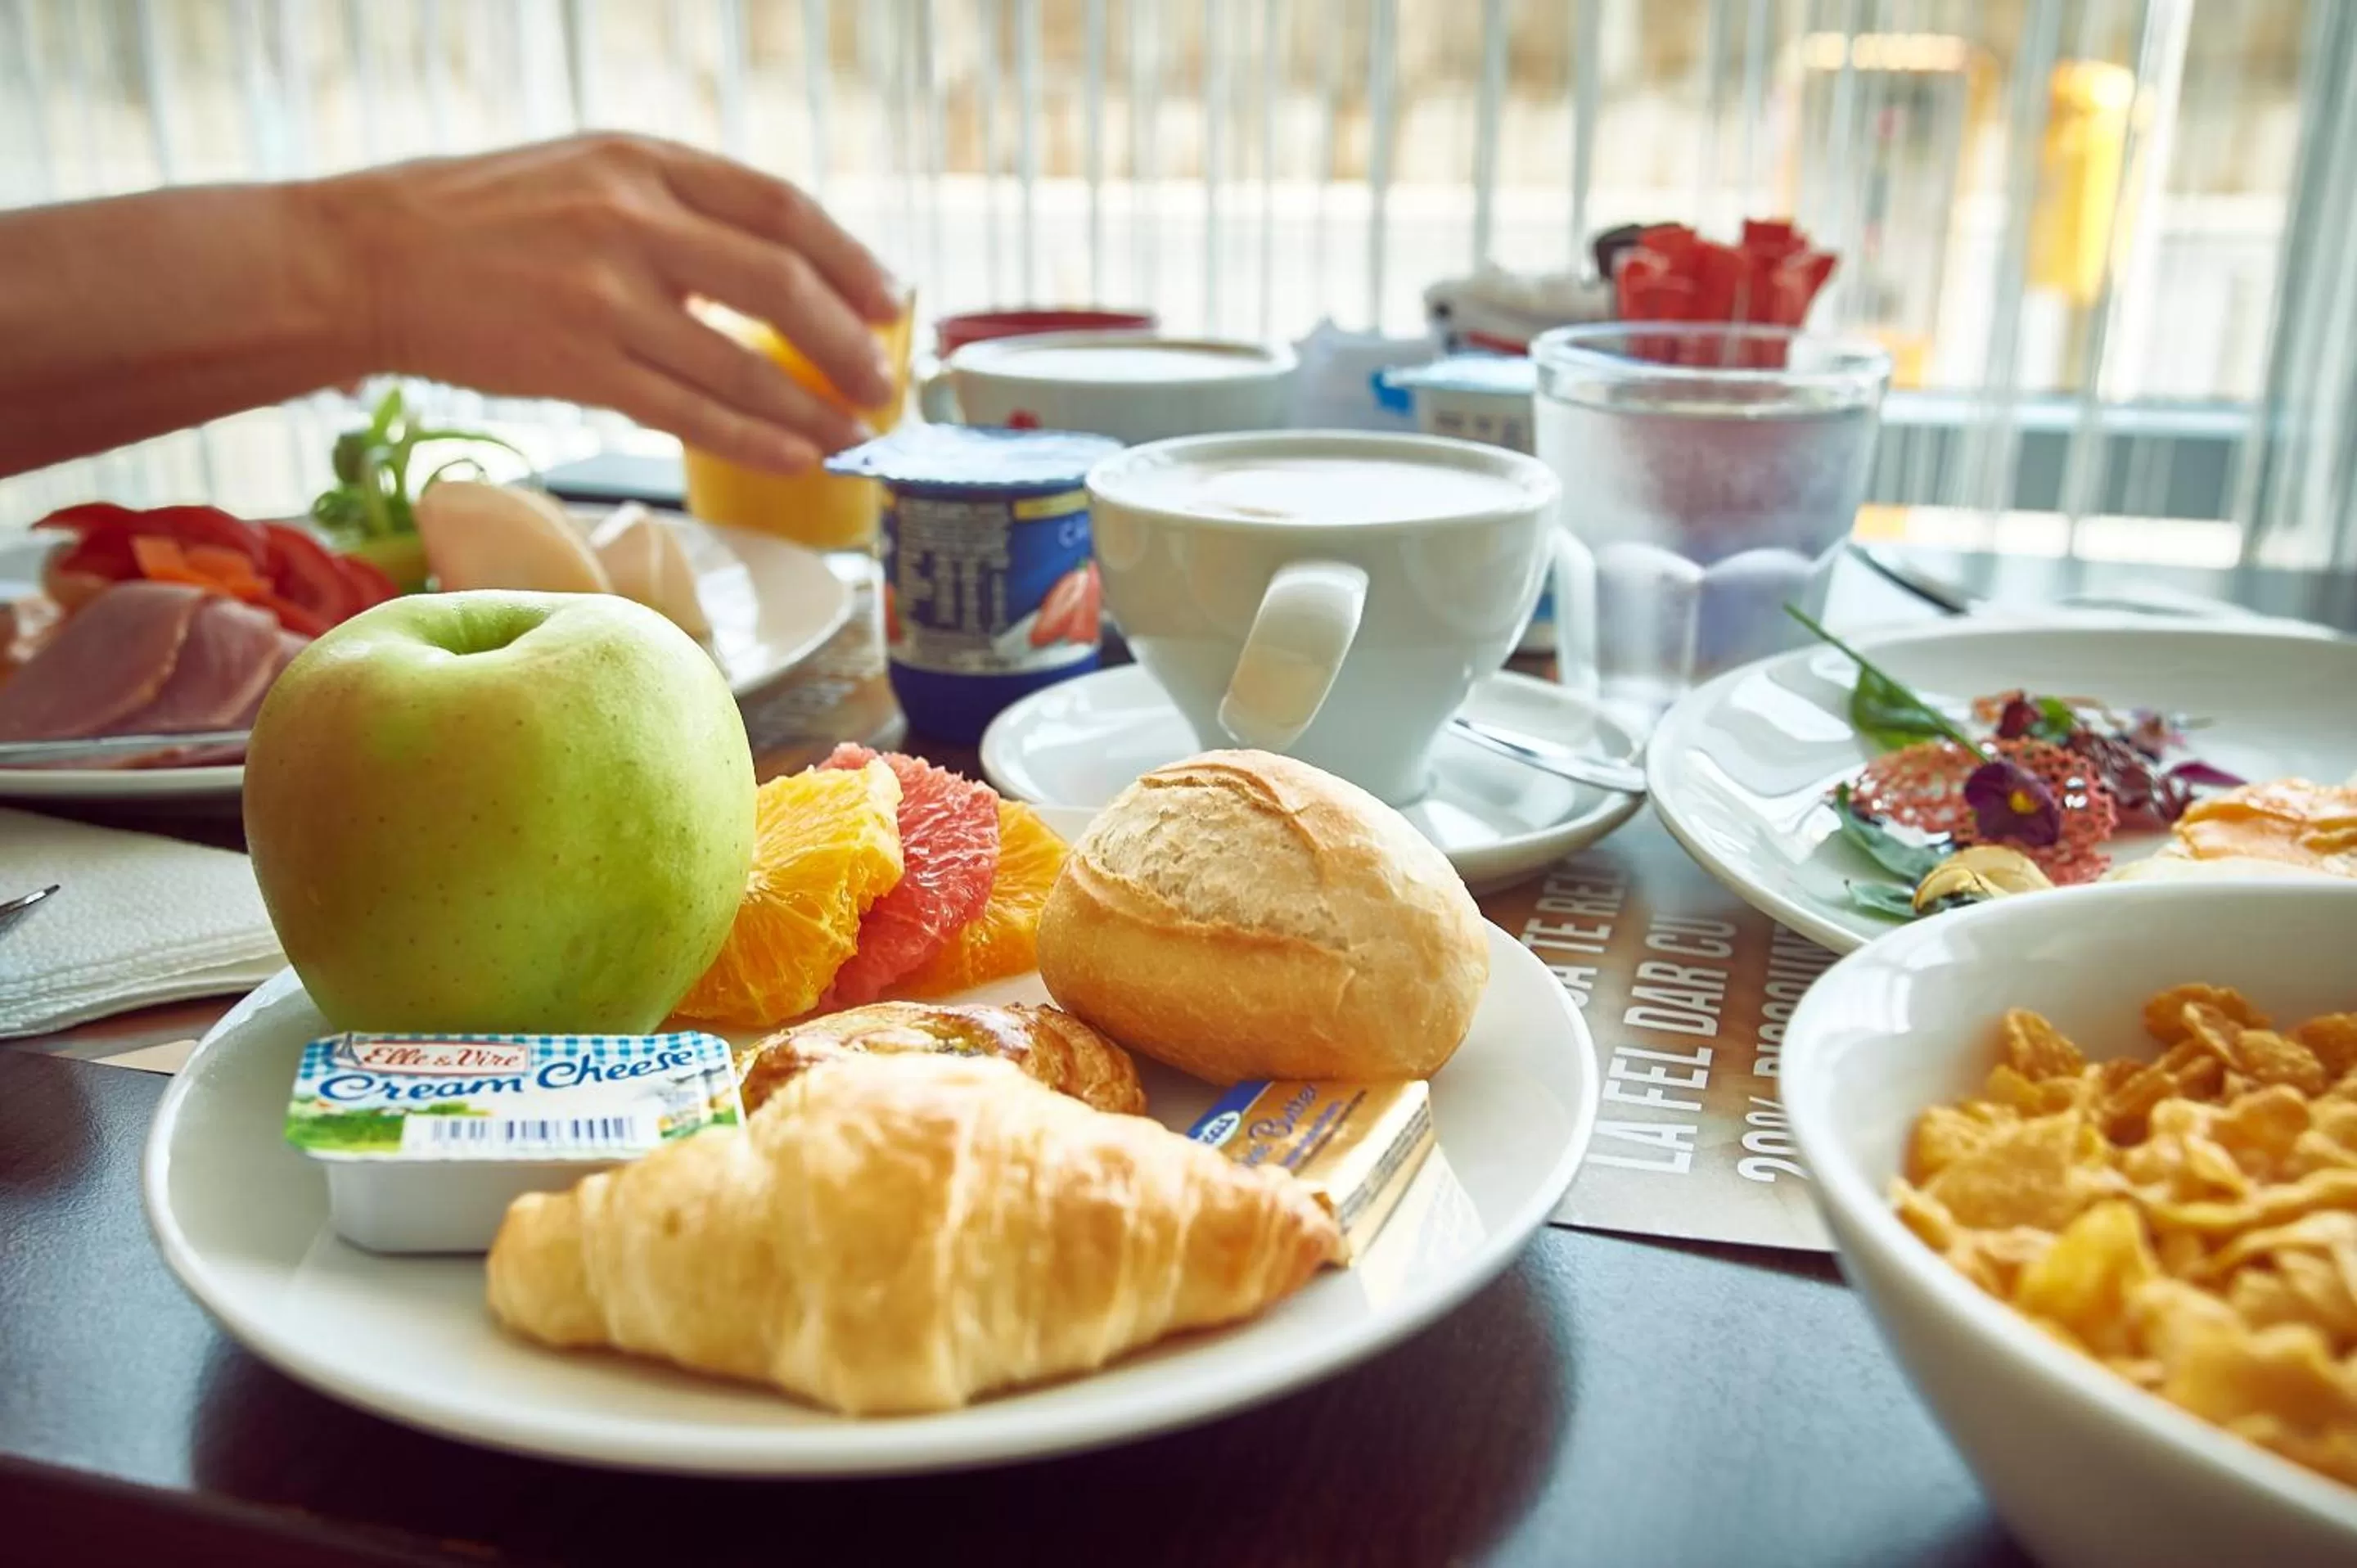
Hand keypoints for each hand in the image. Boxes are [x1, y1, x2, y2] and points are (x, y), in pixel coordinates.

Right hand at [305, 134, 903, 473]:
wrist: (368, 258)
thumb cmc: (484, 220)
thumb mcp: (589, 172)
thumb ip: (678, 204)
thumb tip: (783, 264)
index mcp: (642, 160)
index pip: (780, 207)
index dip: (849, 259)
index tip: (890, 302)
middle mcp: (629, 219)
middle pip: (779, 284)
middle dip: (846, 340)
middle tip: (884, 380)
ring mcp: (602, 297)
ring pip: (739, 364)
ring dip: (811, 408)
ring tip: (854, 435)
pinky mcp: (574, 366)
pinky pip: (688, 414)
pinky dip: (753, 441)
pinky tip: (798, 458)